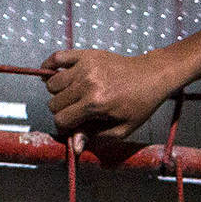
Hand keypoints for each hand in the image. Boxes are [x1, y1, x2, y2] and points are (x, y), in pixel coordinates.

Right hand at [43, 48, 178, 143]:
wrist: (151, 76)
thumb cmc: (139, 105)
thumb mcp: (122, 129)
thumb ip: (95, 136)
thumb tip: (74, 147)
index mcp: (96, 103)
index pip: (61, 119)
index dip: (65, 127)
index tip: (75, 126)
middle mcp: (87, 83)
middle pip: (54, 103)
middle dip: (62, 111)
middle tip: (77, 111)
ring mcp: (85, 66)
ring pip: (52, 83)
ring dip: (58, 92)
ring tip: (73, 95)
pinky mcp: (86, 54)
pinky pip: (56, 57)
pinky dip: (49, 67)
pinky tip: (53, 75)